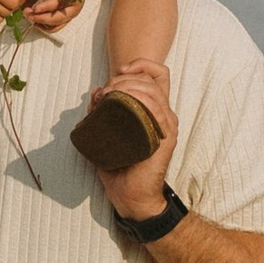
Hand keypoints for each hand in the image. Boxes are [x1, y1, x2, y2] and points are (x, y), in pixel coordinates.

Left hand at [22, 0, 94, 34]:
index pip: (59, 4)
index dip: (46, 7)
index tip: (35, 8)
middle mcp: (74, 11)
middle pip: (57, 18)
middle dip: (41, 18)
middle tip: (28, 14)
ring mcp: (70, 17)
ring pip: (55, 26)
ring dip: (41, 23)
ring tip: (29, 16)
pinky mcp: (65, 20)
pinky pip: (54, 27)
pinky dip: (45, 27)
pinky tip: (35, 23)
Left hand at [85, 62, 177, 222]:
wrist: (130, 196)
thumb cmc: (118, 166)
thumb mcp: (105, 132)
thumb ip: (101, 112)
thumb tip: (96, 92)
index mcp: (154, 111)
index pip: (158, 75)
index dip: (141, 66)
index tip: (120, 70)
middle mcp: (165, 115)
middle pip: (152, 79)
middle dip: (125, 77)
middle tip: (106, 90)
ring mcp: (167, 126)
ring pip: (153, 91)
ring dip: (128, 86)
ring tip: (109, 96)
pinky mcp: (166, 139)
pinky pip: (157, 111)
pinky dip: (139, 101)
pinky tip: (121, 102)